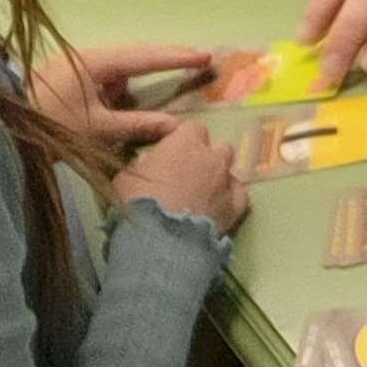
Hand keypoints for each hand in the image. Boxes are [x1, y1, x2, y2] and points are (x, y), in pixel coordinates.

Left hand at [30, 41, 214, 150]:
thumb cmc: (48, 125)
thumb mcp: (95, 129)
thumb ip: (137, 125)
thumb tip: (177, 127)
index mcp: (95, 62)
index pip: (145, 56)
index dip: (177, 57)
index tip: (205, 56)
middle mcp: (86, 57)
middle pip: (135, 53)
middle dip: (166, 58)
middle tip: (199, 59)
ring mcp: (75, 67)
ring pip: (119, 66)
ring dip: (141, 74)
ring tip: (169, 76)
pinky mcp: (67, 80)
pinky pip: (104, 78)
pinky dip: (121, 87)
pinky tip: (127, 100)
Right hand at [112, 116, 246, 233]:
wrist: (160, 238)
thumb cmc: (137, 202)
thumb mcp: (126, 177)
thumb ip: (143, 163)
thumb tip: (150, 160)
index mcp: (185, 143)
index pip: (192, 128)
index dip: (184, 139)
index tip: (173, 153)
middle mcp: (212, 156)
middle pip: (218, 147)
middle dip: (207, 157)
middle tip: (189, 174)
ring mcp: (227, 180)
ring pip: (231, 170)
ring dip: (219, 177)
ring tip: (204, 194)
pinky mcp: (237, 205)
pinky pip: (240, 195)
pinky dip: (230, 199)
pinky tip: (219, 208)